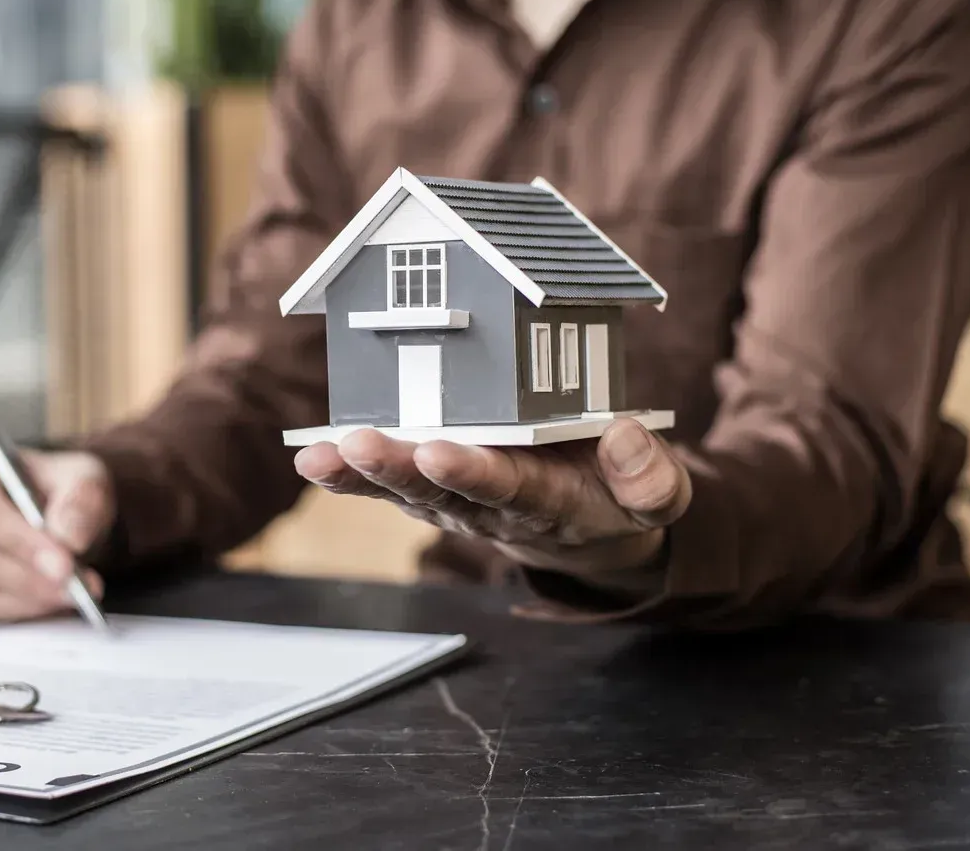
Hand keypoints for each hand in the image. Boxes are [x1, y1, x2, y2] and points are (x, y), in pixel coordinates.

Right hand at [0, 447, 114, 621]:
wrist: (47, 513)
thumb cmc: (54, 489)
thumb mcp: (81, 478)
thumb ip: (80, 500)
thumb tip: (68, 537)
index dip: (21, 541)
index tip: (64, 564)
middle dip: (28, 576)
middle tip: (74, 587)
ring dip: (25, 598)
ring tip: (69, 594)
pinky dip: (12, 610)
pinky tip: (44, 602)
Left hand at [292, 420, 690, 589]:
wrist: (589, 530)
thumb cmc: (618, 496)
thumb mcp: (658, 495)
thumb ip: (652, 478)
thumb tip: (625, 439)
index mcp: (552, 504)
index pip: (511, 489)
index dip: (475, 473)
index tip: (441, 452)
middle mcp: (494, 507)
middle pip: (441, 491)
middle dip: (398, 469)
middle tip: (359, 446)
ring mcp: (458, 501)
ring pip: (405, 489)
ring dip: (360, 474)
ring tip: (317, 457)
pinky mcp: (436, 489)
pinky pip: (391, 483)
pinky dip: (349, 472)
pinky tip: (311, 458)